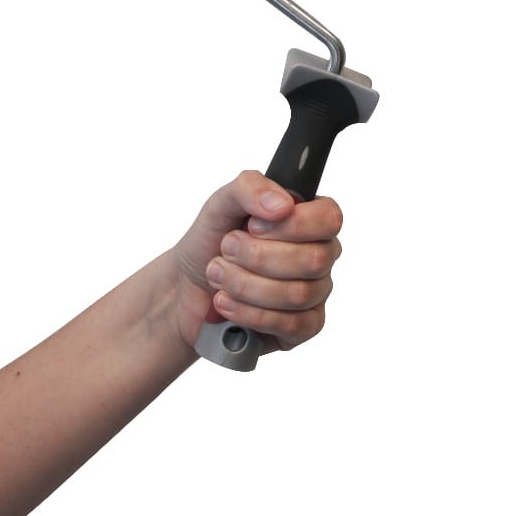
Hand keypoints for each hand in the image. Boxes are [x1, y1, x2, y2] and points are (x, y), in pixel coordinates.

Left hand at [173, 170, 342, 355]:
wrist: (186, 286)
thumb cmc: (210, 241)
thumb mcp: (221, 203)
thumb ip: (251, 188)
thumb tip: (283, 205)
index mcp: (309, 220)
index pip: (329, 219)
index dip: (293, 225)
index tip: (253, 226)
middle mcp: (319, 256)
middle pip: (314, 260)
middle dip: (257, 257)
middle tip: (226, 248)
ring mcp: (315, 294)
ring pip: (298, 294)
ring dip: (246, 284)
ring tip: (217, 274)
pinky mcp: (303, 328)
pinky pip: (292, 326)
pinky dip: (250, 314)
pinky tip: (227, 303)